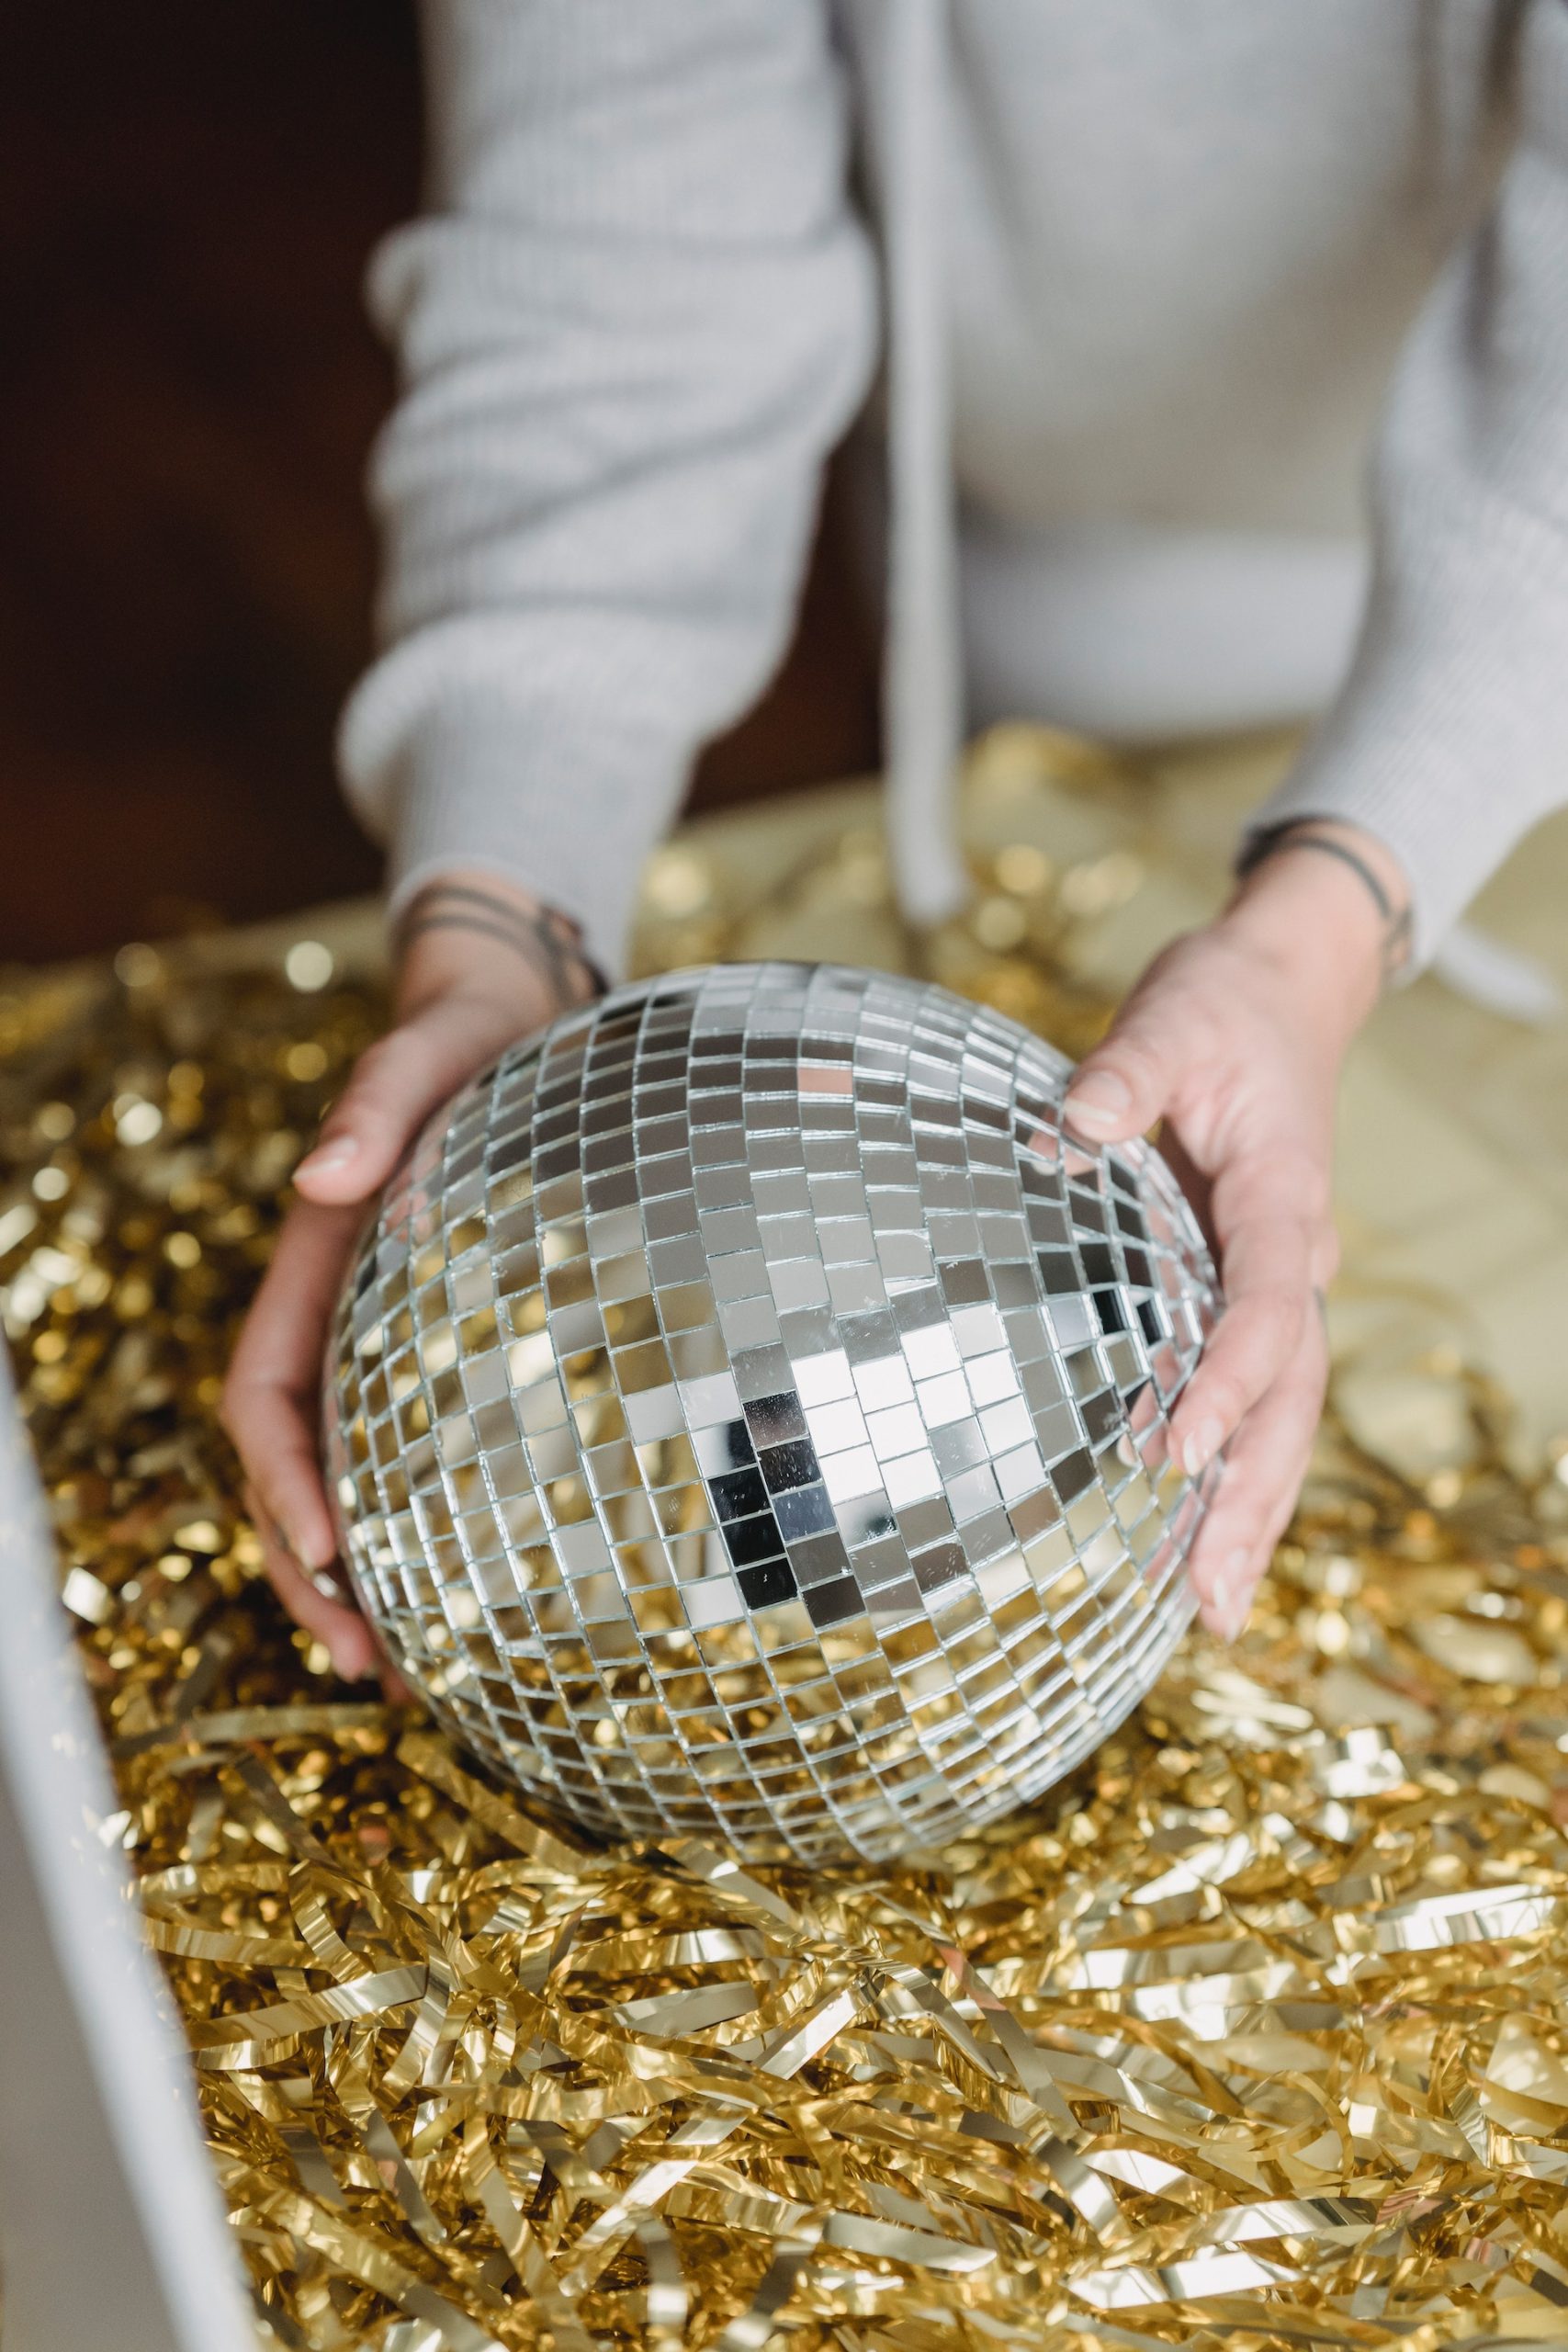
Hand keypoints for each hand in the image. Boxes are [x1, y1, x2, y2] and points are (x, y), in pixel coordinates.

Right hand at [222, 876, 597, 1680]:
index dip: (283, 1481)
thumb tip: (325, 1179)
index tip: (327, 1548)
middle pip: (289, 1474)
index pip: (265, 1398)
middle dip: (310, 1573)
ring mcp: (382, 1352)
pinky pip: (408, 1466)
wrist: (505, 1025)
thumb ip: (375, 1109)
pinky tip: (462, 1602)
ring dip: (355, 1584)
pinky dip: (419, 1540)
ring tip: (401, 1674)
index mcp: (314, 1275)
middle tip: (364, 1663)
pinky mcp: (439, 1363)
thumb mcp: (423, 1061)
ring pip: (342, 1488)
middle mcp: (335, 1327)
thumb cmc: (464, 1044)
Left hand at [1061, 824, 1404, 1642]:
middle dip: (1254, 1497)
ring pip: (1285, 1414)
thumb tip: (1072, 1126)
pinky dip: (1240, 1474)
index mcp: (1282, 1196)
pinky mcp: (1253, 1292)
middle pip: (1291, 1395)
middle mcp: (1296, 1255)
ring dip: (1255, 1511)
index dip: (1228, 1381)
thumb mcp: (1172, 1018)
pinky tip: (1204, 1545)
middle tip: (1208, 1595)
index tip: (1175, 1447)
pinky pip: (1259, 1397)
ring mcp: (1281, 1281)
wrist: (1279, 993)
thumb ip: (1125, 1072)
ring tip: (1214, 1612)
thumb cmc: (1222, 1007)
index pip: (1266, 1305)